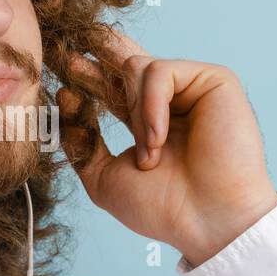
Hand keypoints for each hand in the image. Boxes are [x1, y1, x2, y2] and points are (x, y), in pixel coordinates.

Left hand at [57, 31, 276, 267]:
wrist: (208, 222)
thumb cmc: (162, 208)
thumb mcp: (104, 177)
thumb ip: (82, 142)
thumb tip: (64, 97)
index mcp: (146, 123)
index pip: (112, 89)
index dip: (87, 77)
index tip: (61, 72)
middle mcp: (171, 102)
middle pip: (126, 62)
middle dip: (97, 55)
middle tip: (68, 53)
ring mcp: (193, 89)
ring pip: (137, 67)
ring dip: (134, 112)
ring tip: (150, 153)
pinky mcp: (215, 80)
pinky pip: (162, 71)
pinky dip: (152, 104)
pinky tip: (159, 137)